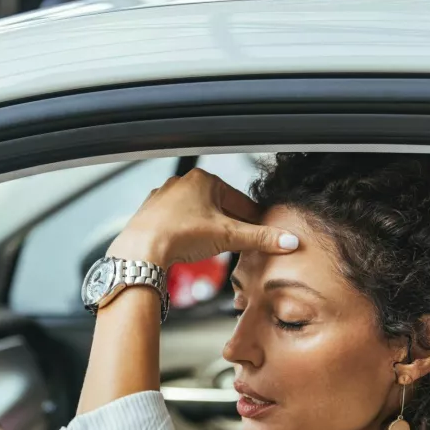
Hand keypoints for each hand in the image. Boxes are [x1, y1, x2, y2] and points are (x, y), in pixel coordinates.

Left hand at [108, 168, 298, 265]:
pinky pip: (178, 221)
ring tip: (217, 245)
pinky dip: (188, 231)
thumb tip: (287, 240)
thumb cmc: (179, 235)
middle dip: (231, 224)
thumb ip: (260, 238)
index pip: (239, 200)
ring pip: (197, 213)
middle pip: (219, 206)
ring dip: (209, 227)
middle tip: (242, 241)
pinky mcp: (152, 213)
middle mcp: (182, 183)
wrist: (141, 249)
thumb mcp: (228, 237)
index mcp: (203, 180)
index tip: (262, 230)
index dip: (253, 218)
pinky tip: (191, 244)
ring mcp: (164, 197)